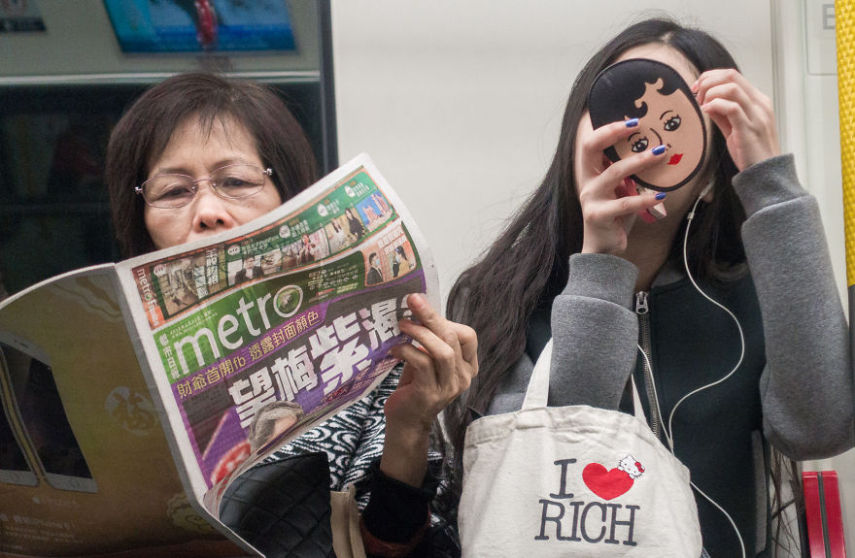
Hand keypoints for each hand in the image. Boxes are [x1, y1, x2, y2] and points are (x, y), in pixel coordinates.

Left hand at [380, 293, 477, 485]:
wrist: (405, 422)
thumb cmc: (415, 386)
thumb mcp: (428, 359)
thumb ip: (430, 340)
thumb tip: (418, 306)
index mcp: (467, 366)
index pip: (468, 336)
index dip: (447, 319)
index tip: (422, 307)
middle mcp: (463, 377)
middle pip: (453, 338)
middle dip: (431, 317)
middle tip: (412, 301)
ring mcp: (449, 387)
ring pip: (443, 351)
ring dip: (420, 333)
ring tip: (402, 324)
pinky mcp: (430, 394)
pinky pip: (423, 364)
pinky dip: (408, 351)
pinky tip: (395, 348)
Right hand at [575, 113, 670, 254]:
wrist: (603, 248)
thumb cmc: (615, 215)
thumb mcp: (621, 189)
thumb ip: (629, 172)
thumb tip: (656, 149)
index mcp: (590, 172)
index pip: (592, 142)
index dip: (608, 128)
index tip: (633, 120)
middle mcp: (586, 181)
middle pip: (590, 148)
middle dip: (612, 133)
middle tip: (638, 125)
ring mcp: (590, 198)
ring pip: (613, 173)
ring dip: (639, 161)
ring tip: (660, 153)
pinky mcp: (598, 215)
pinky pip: (624, 204)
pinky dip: (644, 198)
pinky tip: (661, 195)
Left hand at [692, 69, 779, 170]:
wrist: (766, 173)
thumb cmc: (750, 152)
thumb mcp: (734, 128)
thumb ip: (722, 113)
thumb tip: (707, 102)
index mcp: (757, 100)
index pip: (733, 75)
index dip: (710, 77)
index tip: (696, 88)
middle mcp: (759, 103)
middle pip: (731, 76)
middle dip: (708, 81)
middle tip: (696, 95)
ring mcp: (756, 115)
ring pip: (731, 88)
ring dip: (710, 93)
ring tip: (701, 105)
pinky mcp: (749, 128)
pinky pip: (732, 107)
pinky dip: (715, 105)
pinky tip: (706, 112)